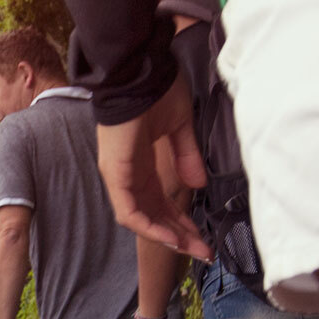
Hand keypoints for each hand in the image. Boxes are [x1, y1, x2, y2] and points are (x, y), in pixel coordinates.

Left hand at [96, 75, 209, 258]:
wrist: (139, 67)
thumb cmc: (156, 88)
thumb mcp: (179, 125)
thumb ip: (186, 156)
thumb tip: (197, 184)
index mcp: (141, 162)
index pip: (161, 201)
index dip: (182, 221)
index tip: (203, 236)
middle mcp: (127, 172)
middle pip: (153, 215)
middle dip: (179, 235)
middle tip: (203, 252)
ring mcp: (118, 173)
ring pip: (140, 218)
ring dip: (166, 236)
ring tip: (191, 249)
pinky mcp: (115, 171)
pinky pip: (129, 210)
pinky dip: (149, 226)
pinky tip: (170, 237)